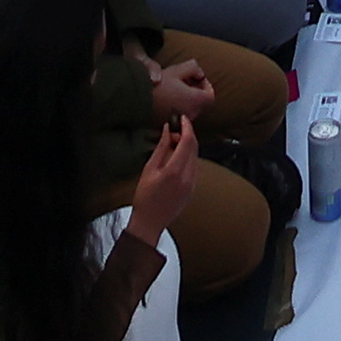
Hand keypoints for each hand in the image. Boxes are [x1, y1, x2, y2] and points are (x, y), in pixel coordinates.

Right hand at [123, 111, 201, 239]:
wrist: (150, 222)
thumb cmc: (144, 197)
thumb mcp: (149, 169)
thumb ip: (161, 148)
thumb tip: (168, 130)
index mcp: (175, 171)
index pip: (188, 142)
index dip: (186, 127)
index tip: (182, 118)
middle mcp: (188, 177)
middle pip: (195, 147)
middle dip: (187, 134)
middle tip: (175, 129)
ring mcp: (192, 184)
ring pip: (196, 156)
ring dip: (188, 145)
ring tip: (173, 142)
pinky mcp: (192, 189)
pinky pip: (195, 167)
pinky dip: (189, 157)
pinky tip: (177, 156)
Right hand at [147, 56, 214, 120]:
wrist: (136, 101)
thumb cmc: (158, 85)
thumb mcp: (177, 69)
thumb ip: (193, 68)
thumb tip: (200, 74)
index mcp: (195, 101)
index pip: (210, 95)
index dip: (206, 84)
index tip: (196, 78)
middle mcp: (191, 114)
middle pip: (200, 103)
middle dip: (195, 90)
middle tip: (184, 80)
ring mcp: (180, 122)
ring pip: (190, 109)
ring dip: (187, 98)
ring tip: (173, 88)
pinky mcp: (171, 125)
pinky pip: (180, 116)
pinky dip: (178, 107)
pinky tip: (167, 98)